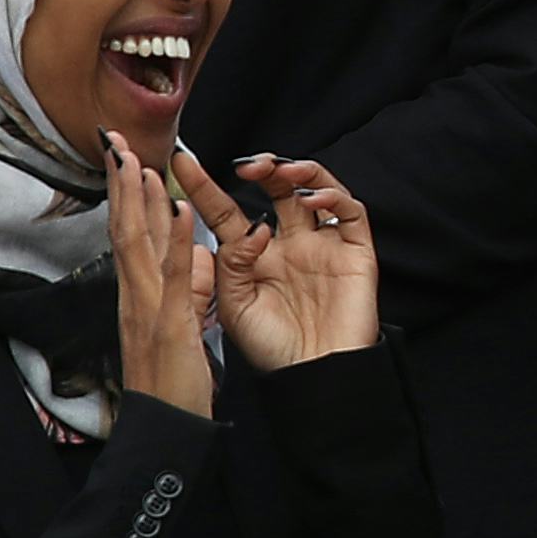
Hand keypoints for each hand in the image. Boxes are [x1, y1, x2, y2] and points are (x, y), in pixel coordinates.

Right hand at [103, 131, 211, 417]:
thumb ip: (187, 287)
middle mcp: (134, 295)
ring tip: (140, 160)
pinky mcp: (169, 324)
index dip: (125, 195)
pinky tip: (179, 210)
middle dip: (121, 184)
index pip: (128, 234)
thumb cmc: (173, 382)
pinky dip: (174, 240)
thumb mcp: (183, 324)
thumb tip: (194, 252)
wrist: (165, 428)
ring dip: (140, 200)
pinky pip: (173, 276)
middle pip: (123, 229)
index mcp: (138, 295)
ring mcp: (148, 308)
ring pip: (139, 244)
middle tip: (115, 140)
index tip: (123, 157)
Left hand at [188, 153, 377, 372]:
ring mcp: (323, 245)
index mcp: (253, 256)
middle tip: (247, 166)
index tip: (181, 161)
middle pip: (276, 189)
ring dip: (298, 171)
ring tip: (280, 172)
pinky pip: (351, 211)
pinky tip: (311, 200)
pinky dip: (333, 195)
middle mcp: (288, 244)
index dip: (204, 186)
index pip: (226, 211)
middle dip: (264, 167)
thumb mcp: (235, 305)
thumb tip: (251, 226)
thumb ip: (231, 263)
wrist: (314, 376)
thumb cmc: (272, 348)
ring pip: (316, 189)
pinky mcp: (355, 251)